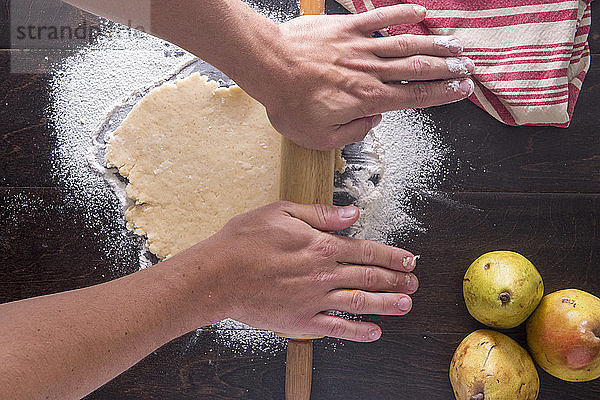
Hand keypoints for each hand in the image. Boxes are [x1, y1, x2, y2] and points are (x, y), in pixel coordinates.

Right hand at [195, 201, 418, 341]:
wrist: (216, 275)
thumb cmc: (244, 241)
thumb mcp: (281, 212)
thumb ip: (320, 214)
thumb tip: (351, 212)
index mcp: (320, 246)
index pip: (365, 250)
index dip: (391, 255)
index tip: (408, 259)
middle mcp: (323, 274)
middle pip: (369, 278)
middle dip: (396, 280)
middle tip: (414, 283)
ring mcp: (314, 300)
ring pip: (360, 304)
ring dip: (387, 305)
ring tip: (406, 305)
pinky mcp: (301, 321)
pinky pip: (336, 329)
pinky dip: (358, 332)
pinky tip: (374, 333)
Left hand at [258, 5, 473, 149]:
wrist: (269, 67)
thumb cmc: (289, 103)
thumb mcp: (319, 137)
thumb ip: (352, 133)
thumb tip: (372, 122)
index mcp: (367, 99)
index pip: (414, 97)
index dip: (442, 94)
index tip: (462, 90)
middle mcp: (370, 71)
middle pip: (418, 68)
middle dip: (447, 68)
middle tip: (468, 68)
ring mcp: (359, 46)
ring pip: (405, 43)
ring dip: (434, 43)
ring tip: (456, 44)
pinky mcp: (346, 27)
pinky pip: (379, 17)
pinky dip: (401, 13)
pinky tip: (420, 11)